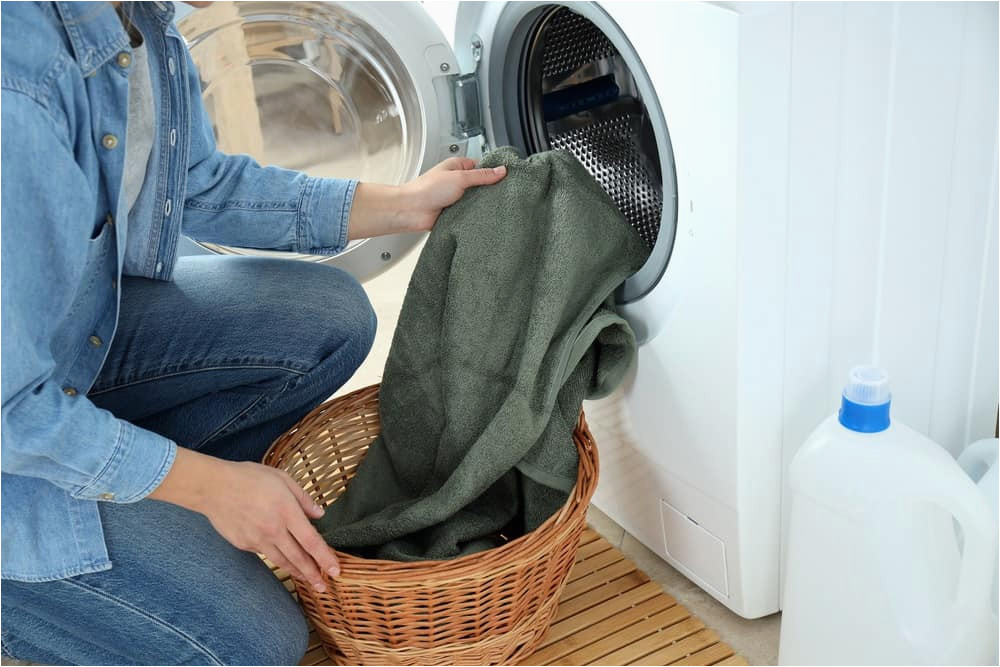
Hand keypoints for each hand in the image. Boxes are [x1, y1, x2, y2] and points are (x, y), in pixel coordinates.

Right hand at [149, 448, 339, 591]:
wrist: (213, 487)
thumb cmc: (249, 477)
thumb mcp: (282, 479)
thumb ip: (303, 498)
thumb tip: (319, 514)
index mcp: (287, 511)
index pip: (312, 542)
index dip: (325, 558)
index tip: (336, 571)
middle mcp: (273, 530)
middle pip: (299, 558)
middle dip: (314, 575)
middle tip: (324, 587)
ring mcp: (257, 540)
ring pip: (282, 561)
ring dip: (297, 573)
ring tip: (308, 581)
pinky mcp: (244, 544)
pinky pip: (265, 553)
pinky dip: (276, 558)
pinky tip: (283, 560)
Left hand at [347, 157, 506, 239]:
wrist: (411, 211)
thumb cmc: (426, 190)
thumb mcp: (460, 177)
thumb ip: (482, 175)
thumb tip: (501, 171)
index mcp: (457, 167)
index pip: (481, 167)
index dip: (493, 171)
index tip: (507, 176)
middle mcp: (457, 182)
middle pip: (481, 185)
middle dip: (489, 190)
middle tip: (503, 194)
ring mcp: (456, 199)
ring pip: (476, 201)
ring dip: (481, 205)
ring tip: (494, 207)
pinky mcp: (455, 214)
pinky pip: (470, 215)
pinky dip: (475, 217)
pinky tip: (482, 218)